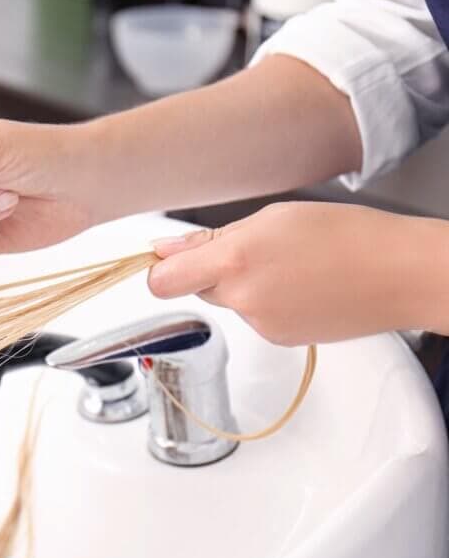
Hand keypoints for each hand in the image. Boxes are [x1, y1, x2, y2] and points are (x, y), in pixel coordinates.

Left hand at [147, 202, 448, 344]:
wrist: (399, 274)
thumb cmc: (346, 235)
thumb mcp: (273, 218)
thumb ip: (211, 238)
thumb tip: (166, 249)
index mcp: (235, 260)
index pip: (162, 281)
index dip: (159, 270)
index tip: (165, 260)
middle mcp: (243, 297)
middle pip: (196, 288)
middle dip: (211, 271)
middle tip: (251, 250)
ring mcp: (261, 324)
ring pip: (229, 302)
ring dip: (243, 286)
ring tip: (288, 266)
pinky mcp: (279, 339)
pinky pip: (254, 317)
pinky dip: (267, 303)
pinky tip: (300, 286)